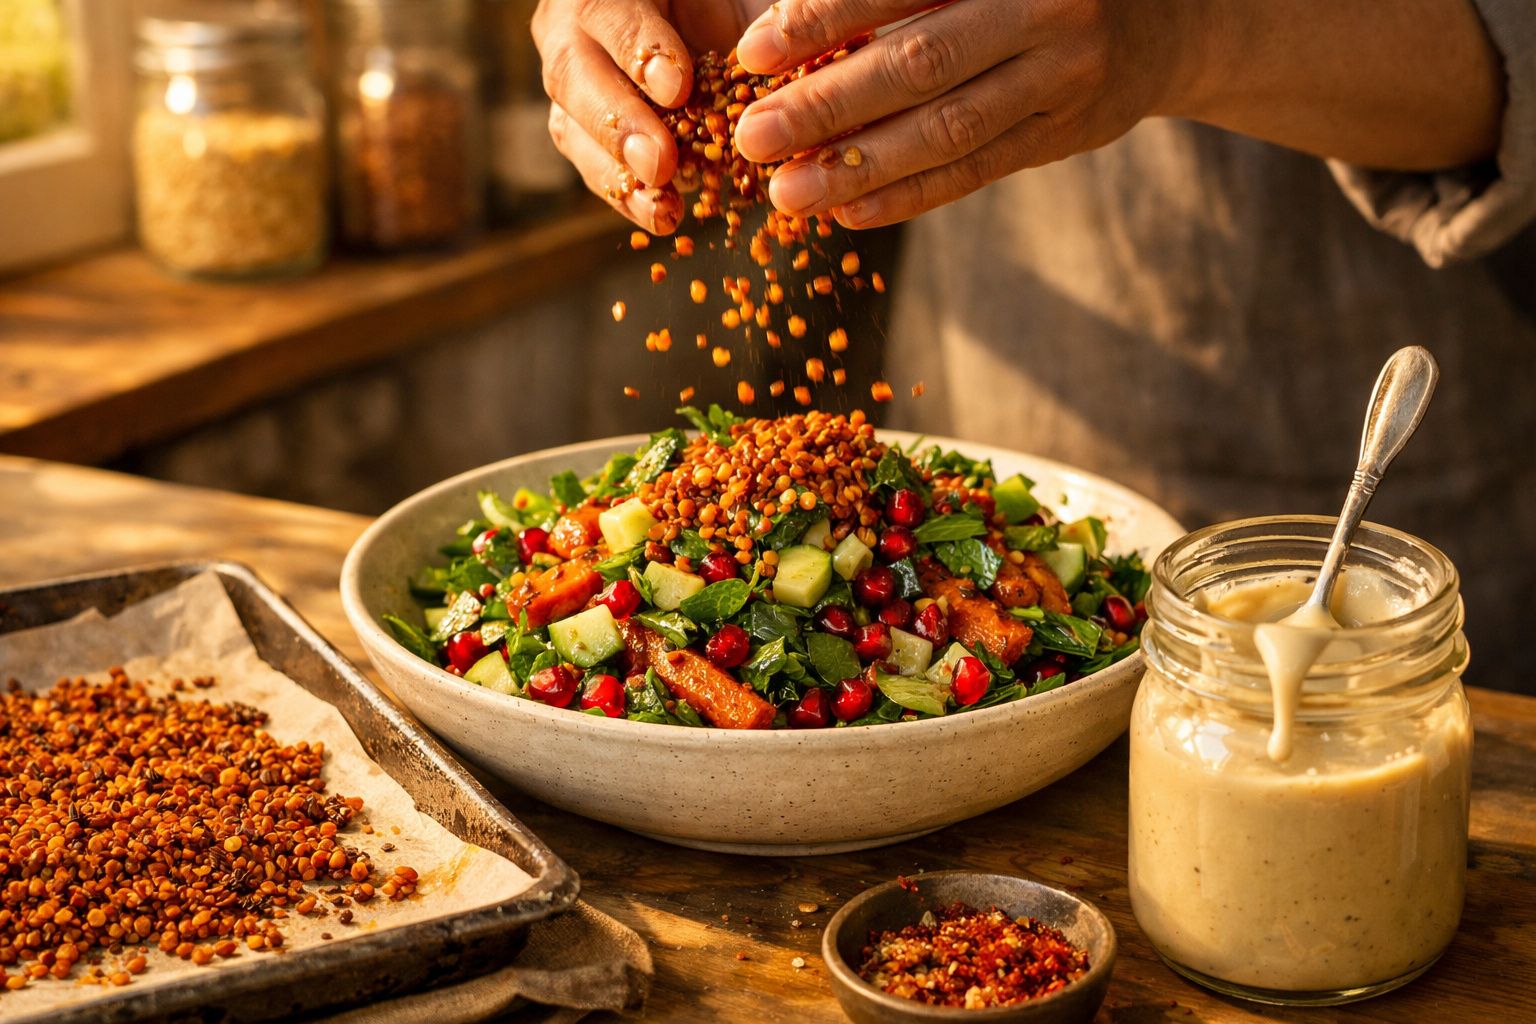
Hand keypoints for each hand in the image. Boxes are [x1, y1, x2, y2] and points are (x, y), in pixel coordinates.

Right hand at [532, 0, 767, 232]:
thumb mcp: (733, 6)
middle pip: (574, 76)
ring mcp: (572, 82)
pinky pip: (594, 166)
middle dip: (619, 124)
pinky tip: (662, 218)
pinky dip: (629, 196)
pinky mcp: (580, 130)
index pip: (609, 13)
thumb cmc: (724, 6)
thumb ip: (737, 25)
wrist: (702, 28)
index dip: (640, 52)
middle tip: (659, 164)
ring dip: (618, 176)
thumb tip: (761, 57)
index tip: (678, 90)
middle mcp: (573, 30)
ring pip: (571, 128)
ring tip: (661, 210)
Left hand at [730, 0, 1200, 227]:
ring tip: (789, 196)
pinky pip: (977, 172)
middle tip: (753, 140)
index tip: (753, 54)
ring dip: (861, 170)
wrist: (1169, 14)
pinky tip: (849, 214)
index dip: (824, 21)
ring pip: (949, 132)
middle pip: (919, 66)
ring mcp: (1059, 78)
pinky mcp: (1062, 134)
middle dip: (827, 107)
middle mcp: (1040, 12)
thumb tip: (795, 18)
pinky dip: (910, 196)